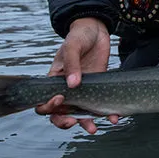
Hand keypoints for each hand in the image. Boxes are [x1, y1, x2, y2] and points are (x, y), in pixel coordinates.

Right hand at [35, 17, 118, 132]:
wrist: (96, 28)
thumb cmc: (79, 35)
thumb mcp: (72, 47)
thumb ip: (71, 65)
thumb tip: (72, 84)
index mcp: (54, 80)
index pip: (45, 101)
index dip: (49, 106)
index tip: (60, 100)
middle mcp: (67, 89)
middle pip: (61, 113)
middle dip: (66, 121)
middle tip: (75, 122)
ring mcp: (84, 90)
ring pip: (81, 113)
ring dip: (86, 122)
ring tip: (94, 129)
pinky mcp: (98, 87)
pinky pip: (100, 104)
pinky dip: (106, 113)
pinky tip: (114, 117)